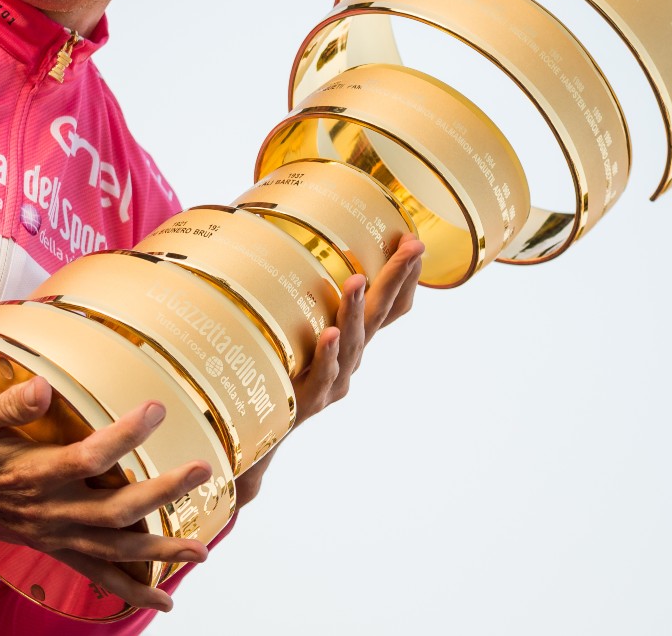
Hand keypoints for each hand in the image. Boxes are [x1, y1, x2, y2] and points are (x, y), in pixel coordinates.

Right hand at [0, 377, 210, 611]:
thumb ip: (6, 406)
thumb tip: (41, 389)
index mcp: (32, 476)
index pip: (91, 457)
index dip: (126, 434)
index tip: (157, 408)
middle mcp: (48, 512)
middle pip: (117, 511)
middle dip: (164, 493)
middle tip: (202, 471)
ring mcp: (52, 535)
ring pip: (115, 551)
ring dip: (160, 553)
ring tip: (201, 550)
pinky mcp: (51, 546)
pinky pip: (95, 574)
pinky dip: (129, 589)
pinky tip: (161, 598)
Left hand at [236, 234, 423, 505]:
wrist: (259, 435)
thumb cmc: (276, 373)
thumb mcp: (295, 333)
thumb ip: (296, 297)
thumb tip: (267, 237)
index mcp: (354, 340)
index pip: (391, 305)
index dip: (405, 276)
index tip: (413, 240)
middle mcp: (352, 358)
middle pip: (381, 315)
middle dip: (398, 278)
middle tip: (413, 246)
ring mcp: (335, 379)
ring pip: (353, 341)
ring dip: (355, 309)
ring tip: (357, 279)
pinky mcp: (310, 398)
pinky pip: (323, 373)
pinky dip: (328, 353)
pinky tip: (329, 334)